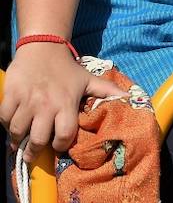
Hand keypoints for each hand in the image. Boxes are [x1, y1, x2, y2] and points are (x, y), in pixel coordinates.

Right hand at [0, 42, 124, 162]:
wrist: (43, 48)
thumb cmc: (68, 68)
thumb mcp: (89, 79)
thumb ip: (108, 92)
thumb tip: (130, 99)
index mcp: (66, 103)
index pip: (64, 135)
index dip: (60, 145)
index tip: (57, 146)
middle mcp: (46, 105)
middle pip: (38, 139)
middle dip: (34, 151)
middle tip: (32, 155)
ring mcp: (27, 100)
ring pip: (17, 131)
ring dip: (18, 139)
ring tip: (20, 142)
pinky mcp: (10, 95)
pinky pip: (3, 118)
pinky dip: (5, 124)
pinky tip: (11, 125)